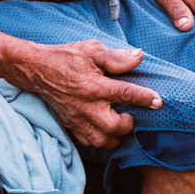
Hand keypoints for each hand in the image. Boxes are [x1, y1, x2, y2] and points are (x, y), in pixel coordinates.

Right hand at [3, 38, 165, 149]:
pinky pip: (89, 143)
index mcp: (94, 86)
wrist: (36, 70)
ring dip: (116, 137)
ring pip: (102, 141)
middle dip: (128, 124)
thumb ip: (116, 57)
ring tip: (120, 125)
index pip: (125, 94)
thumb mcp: (92, 50)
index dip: (144, 98)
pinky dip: (101, 141)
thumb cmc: (66, 57)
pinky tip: (106, 130)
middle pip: (114, 127)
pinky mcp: (70, 126)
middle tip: (130, 115)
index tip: (158, 102)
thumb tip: (139, 56)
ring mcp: (77, 119)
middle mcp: (86, 106)